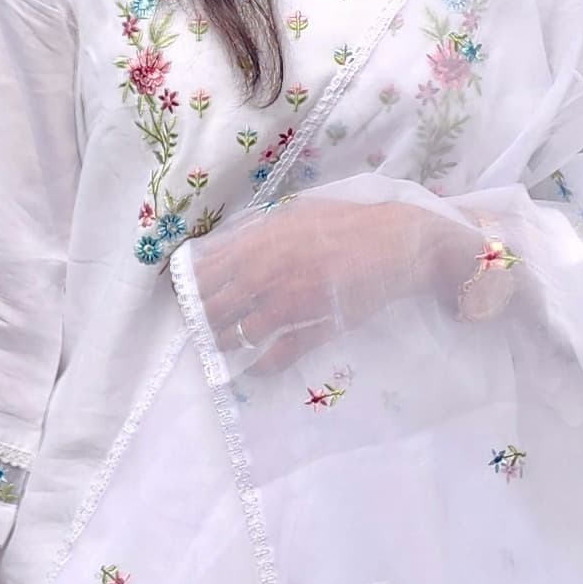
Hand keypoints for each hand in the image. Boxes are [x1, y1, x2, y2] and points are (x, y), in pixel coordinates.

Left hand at [192, 191, 513, 362]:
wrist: (399, 242)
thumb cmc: (347, 226)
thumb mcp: (297, 215)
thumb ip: (259, 232)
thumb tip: (222, 249)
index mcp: (265, 239)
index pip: (209, 269)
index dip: (191, 288)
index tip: (183, 298)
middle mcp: (272, 269)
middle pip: (217, 304)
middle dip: (202, 320)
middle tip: (197, 329)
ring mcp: (294, 300)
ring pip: (242, 331)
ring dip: (225, 343)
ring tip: (218, 348)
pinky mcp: (318, 325)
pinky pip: (279, 353)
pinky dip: (261, 364)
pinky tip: (254, 367)